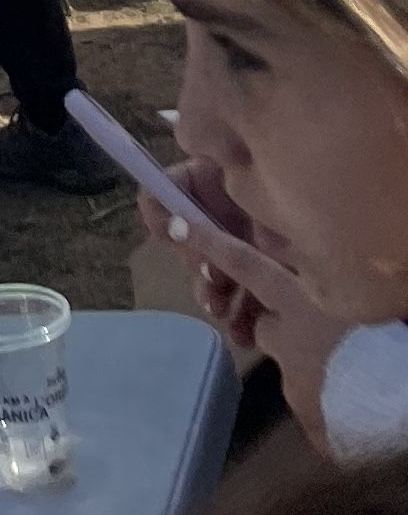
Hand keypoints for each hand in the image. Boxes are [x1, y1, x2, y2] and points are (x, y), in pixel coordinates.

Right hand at [147, 163, 342, 429]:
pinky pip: (244, 302)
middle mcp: (233, 214)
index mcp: (222, 182)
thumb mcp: (253, 189)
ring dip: (212, 294)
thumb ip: (201, 189)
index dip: (163, 209)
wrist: (358, 258)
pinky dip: (239, 319)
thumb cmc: (303, 203)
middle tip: (207, 280)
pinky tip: (240, 333)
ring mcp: (252, 250)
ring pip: (215, 273)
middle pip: (192, 236)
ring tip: (221, 310)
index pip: (175, 186)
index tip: (169, 233)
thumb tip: (156, 204)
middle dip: (192, 262)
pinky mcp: (272, 286)